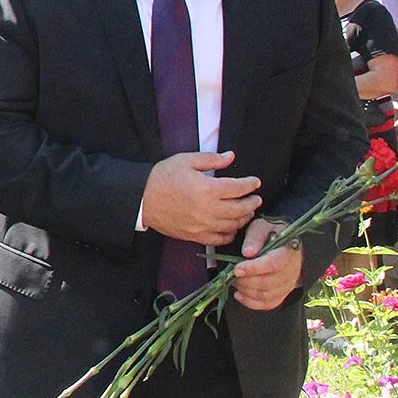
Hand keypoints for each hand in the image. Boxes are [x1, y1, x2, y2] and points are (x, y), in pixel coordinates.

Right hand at [139, 151, 260, 246]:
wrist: (141, 198)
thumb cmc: (162, 177)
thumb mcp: (186, 161)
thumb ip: (211, 159)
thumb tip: (231, 157)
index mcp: (207, 189)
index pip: (238, 188)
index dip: (250, 184)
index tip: (255, 182)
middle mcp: (208, 210)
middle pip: (240, 209)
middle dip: (252, 203)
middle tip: (256, 198)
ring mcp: (202, 225)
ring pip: (233, 225)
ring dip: (244, 218)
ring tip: (246, 212)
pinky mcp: (195, 236)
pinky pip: (220, 239)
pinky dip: (230, 234)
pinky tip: (231, 227)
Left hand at [231, 217, 303, 310]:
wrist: (281, 242)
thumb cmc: (269, 233)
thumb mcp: (261, 227)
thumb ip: (255, 238)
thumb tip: (247, 253)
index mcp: (288, 251)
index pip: (273, 264)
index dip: (254, 268)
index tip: (237, 269)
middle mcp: (292, 270)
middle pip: (269, 282)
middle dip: (246, 281)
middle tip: (232, 275)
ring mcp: (289, 283)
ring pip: (267, 295)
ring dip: (247, 291)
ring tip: (234, 282)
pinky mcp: (283, 293)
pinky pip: (269, 304)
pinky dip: (252, 303)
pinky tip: (239, 294)